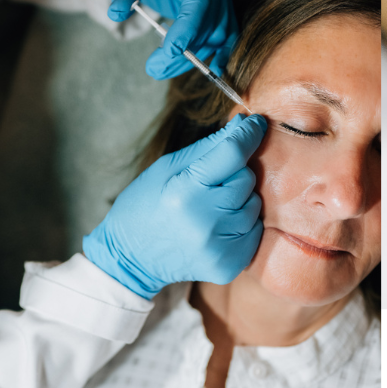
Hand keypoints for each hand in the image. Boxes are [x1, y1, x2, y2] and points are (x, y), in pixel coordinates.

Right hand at [82, 115, 267, 298]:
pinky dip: (242, 223)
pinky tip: (217, 226)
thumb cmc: (146, 205)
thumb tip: (242, 124)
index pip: (233, 153)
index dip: (249, 133)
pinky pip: (255, 230)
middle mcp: (206, 221)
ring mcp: (219, 247)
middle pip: (246, 178)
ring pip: (254, 204)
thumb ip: (209, 146)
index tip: (256, 122)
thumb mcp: (167, 168)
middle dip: (234, 173)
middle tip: (210, 183)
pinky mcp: (230, 265)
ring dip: (239, 200)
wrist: (130, 259)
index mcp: (185, 192)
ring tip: (210, 207)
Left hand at [109, 0, 238, 78]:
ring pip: (219, 32)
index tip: (171, 51)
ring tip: (160, 69)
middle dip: (186, 50)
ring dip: (194, 56)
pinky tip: (209, 71)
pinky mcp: (223, 5)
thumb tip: (116, 14)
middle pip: (210, 20)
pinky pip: (228, 33)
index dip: (189, 27)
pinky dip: (219, 53)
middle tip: (153, 69)